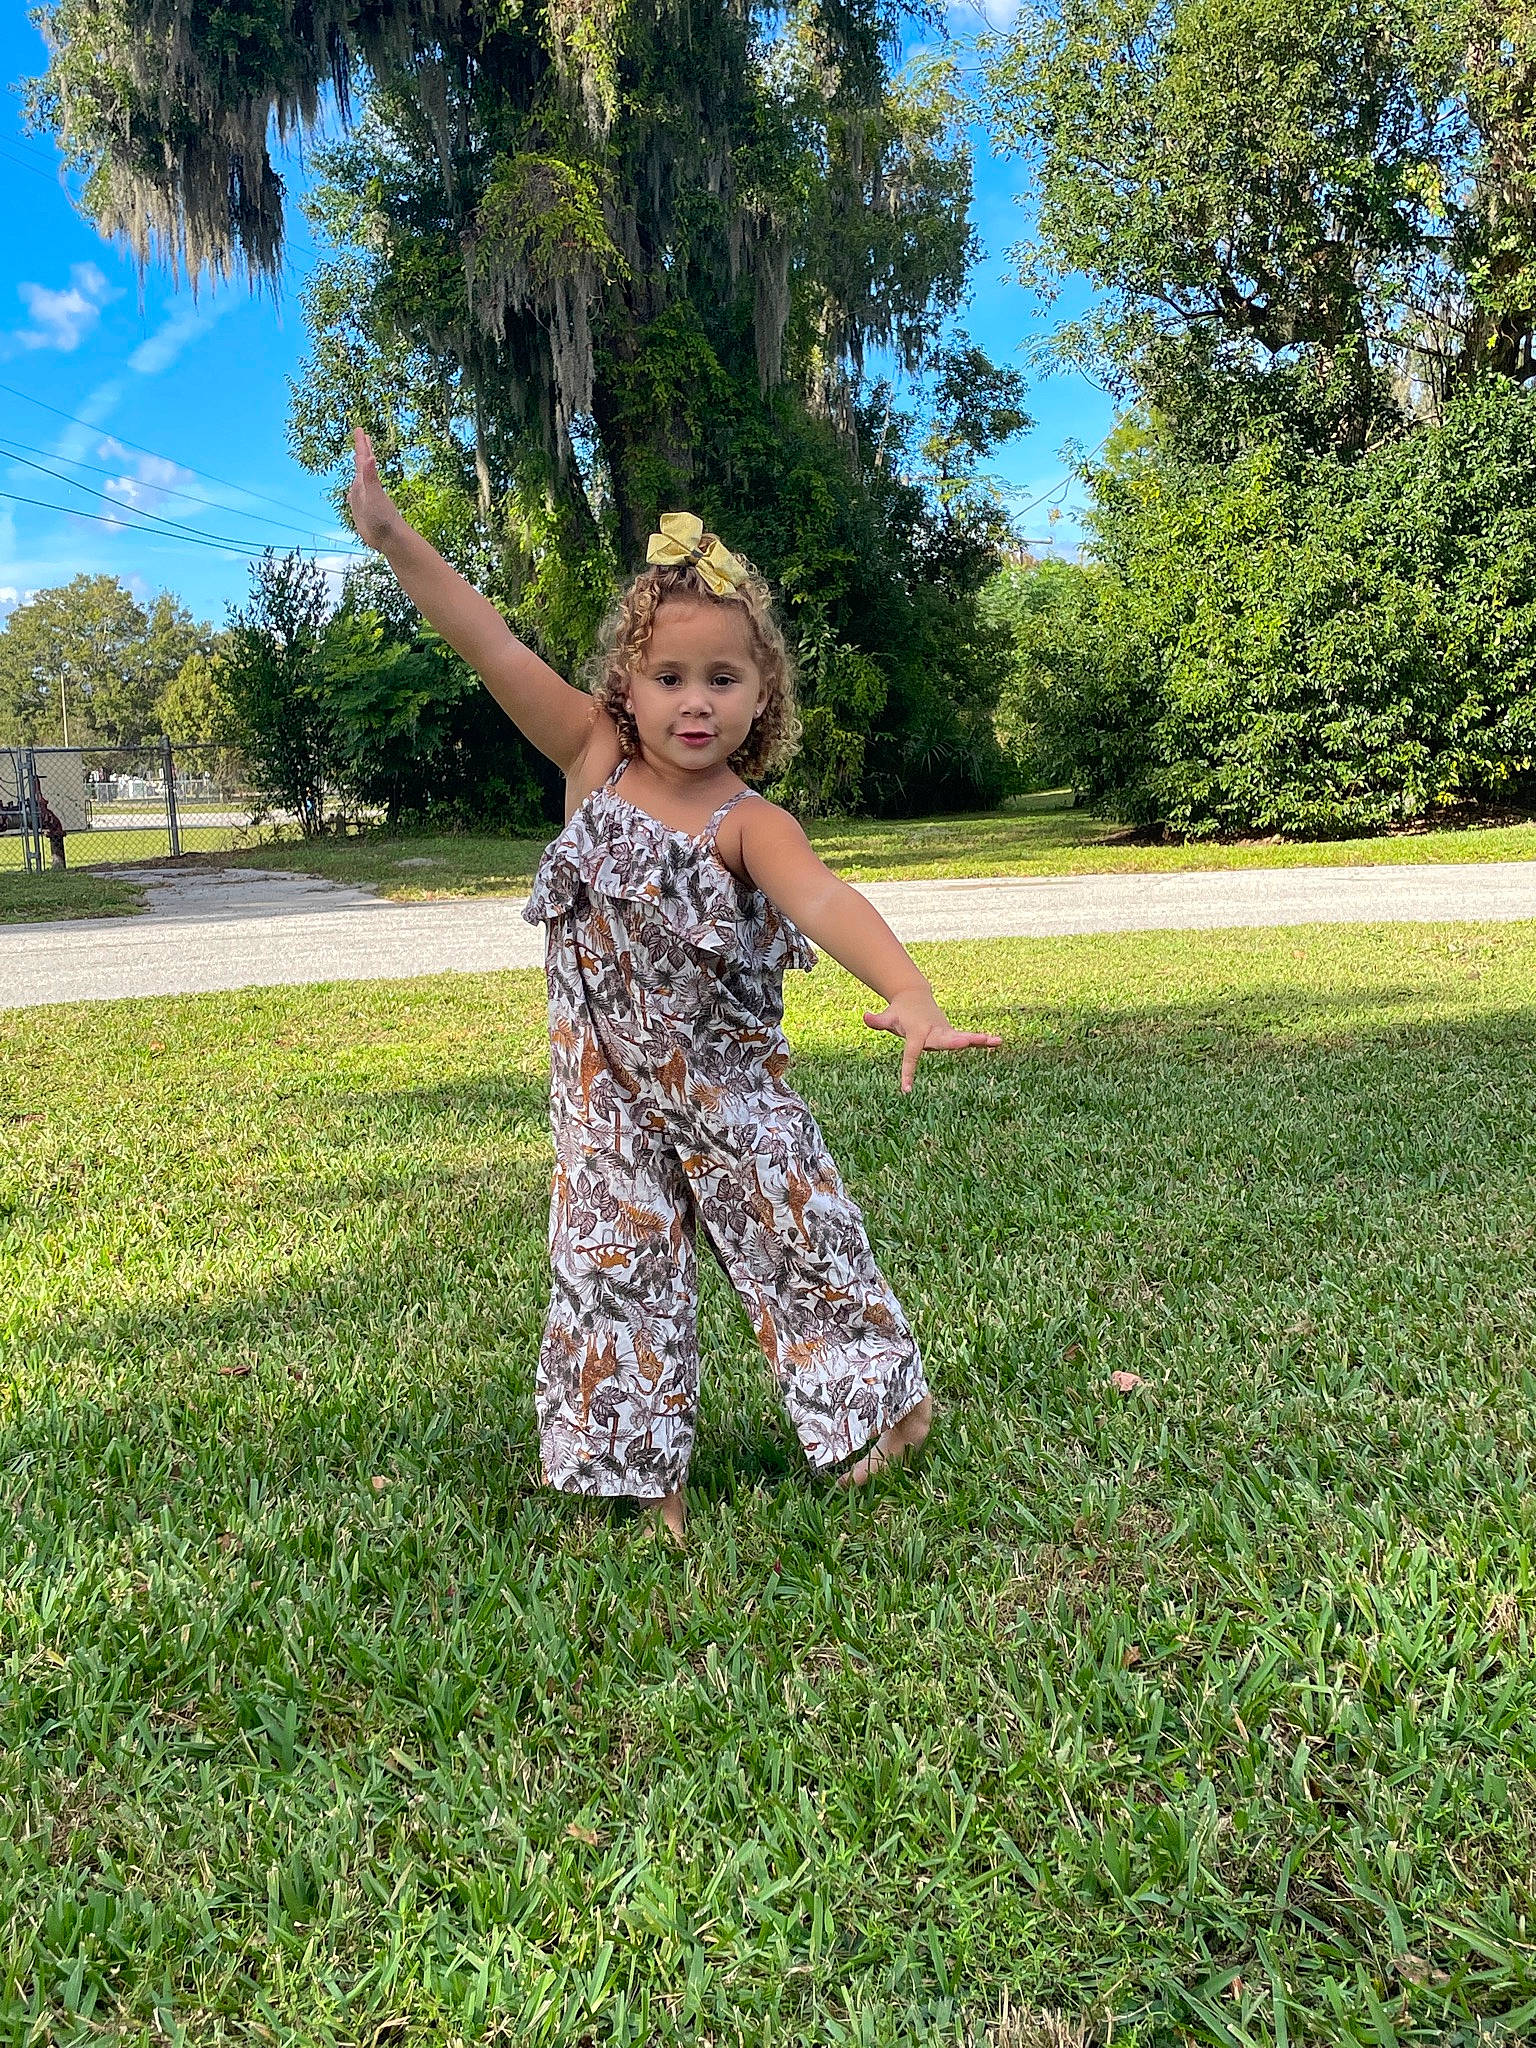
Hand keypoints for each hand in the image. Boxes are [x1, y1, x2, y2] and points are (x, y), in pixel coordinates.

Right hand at [348, 426, 404, 549]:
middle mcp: (366, 487)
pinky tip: (351, 493)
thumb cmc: (383, 519)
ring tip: (357, 459)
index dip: (361, 444)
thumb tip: (370, 458)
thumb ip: (371, 478)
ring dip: (358, 468)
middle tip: (361, 435)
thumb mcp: (374, 496)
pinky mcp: (362, 511)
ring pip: (359, 479)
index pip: (364, 458)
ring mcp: (364, 498)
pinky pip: (355, 497)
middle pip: (363, 464)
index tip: (360, 429)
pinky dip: (352, 492)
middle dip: (362, 449)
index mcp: (368, 482)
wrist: (390, 539)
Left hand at [862, 988, 1002, 1092]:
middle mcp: (934, 1031)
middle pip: (944, 1040)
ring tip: (995, 1040)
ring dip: (977, 1040)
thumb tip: (865, 1017)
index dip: (908, 1071)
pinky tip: (998, 1042)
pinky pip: (968, 1039)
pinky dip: (982, 1040)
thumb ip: (877, 1020)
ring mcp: (945, 1031)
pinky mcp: (952, 1033)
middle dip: (954, 1041)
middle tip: (966, 1040)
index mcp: (917, 1032)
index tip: (906, 1089)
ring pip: (961, 1038)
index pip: (911, 1054)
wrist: (914, 996)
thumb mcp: (887, 1016)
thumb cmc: (899, 1012)